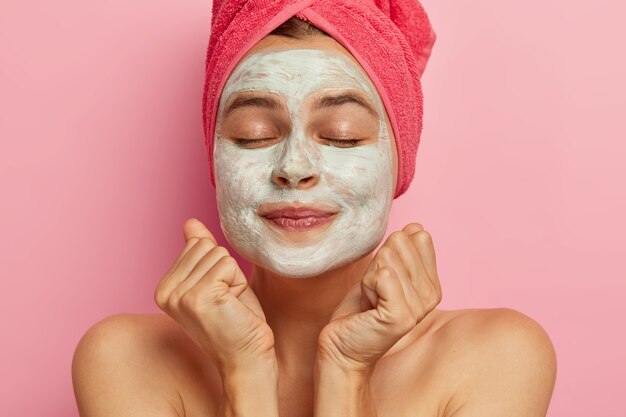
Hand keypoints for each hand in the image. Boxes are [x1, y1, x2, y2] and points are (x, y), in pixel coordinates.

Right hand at [154, 218, 275, 372]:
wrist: (248, 359)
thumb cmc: (237, 322)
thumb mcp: (217, 280)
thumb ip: (200, 252)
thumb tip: (190, 222)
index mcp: (164, 287)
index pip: (197, 244)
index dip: (218, 267)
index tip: (219, 296)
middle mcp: (165, 291)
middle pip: (206, 246)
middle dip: (226, 270)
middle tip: (227, 302)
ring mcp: (180, 295)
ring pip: (219, 254)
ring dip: (234, 279)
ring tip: (230, 306)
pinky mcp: (199, 296)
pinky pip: (228, 265)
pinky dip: (238, 284)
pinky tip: (233, 307)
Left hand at [317, 223, 441, 373]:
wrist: (344, 346)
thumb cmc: (361, 311)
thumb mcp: (384, 273)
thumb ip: (403, 251)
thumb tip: (417, 228)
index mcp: (433, 284)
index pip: (415, 237)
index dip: (388, 255)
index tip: (383, 282)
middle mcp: (432, 296)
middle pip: (399, 245)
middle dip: (377, 266)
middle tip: (375, 293)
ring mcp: (418, 307)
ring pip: (387, 259)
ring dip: (369, 278)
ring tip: (371, 301)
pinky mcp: (401, 315)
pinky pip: (382, 275)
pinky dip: (366, 286)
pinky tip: (368, 307)